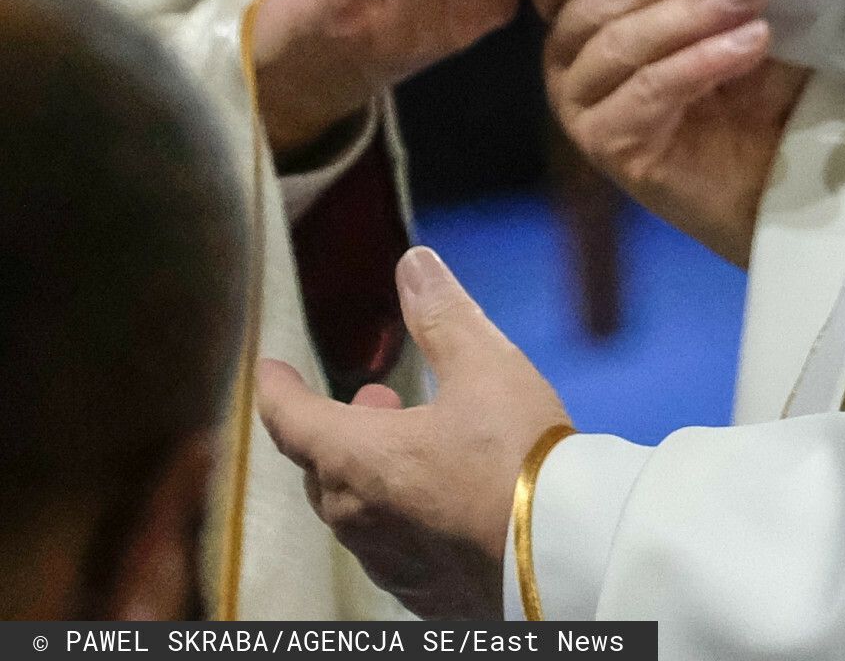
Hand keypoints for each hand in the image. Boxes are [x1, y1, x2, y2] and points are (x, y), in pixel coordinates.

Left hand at [258, 245, 566, 619]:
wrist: (562, 551)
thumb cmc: (516, 451)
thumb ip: (441, 314)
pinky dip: (399, 513)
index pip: (291, 421)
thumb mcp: (484, 364)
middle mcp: (357, 518)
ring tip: (413, 443)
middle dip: (338, 427)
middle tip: (376, 398)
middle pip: (322, 468)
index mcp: (357, 458)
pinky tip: (439, 501)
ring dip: (369, 470)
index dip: (277, 391)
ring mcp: (388, 562)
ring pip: (354, 512)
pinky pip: (390, 547)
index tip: (270, 370)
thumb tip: (411, 264)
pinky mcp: (422, 592)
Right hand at [533, 0, 807, 263]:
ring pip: (619, 41)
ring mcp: (579, 103)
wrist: (770, 159)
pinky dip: (702, 60)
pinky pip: (648, 90)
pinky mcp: (608, 144)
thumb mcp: (721, 3)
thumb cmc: (741, 70)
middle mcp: (565, 55)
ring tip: (751, 0)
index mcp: (580, 10)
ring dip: (691, 12)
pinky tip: (750, 44)